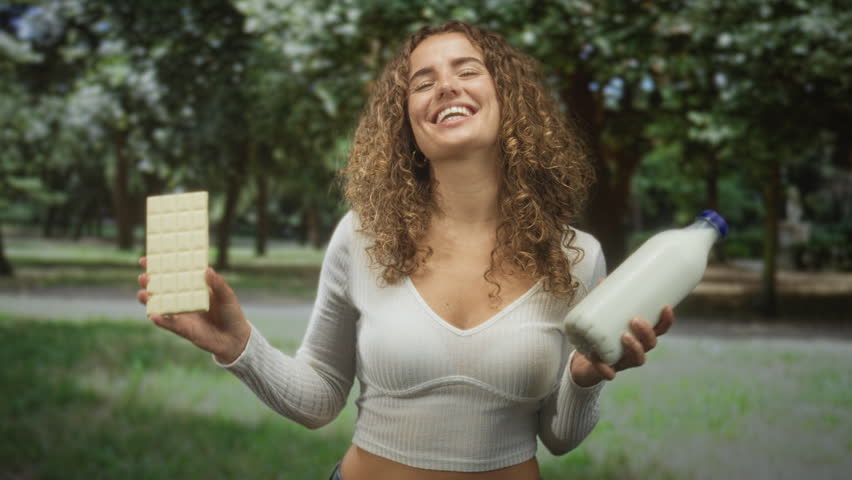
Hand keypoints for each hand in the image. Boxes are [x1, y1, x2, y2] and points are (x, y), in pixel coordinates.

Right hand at [136, 257, 250, 362]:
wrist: (235, 338)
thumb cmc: (231, 313)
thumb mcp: (227, 295)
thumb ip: (218, 284)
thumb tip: (207, 270)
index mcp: (193, 287)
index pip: (174, 274)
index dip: (160, 267)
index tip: (146, 259)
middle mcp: (184, 299)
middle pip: (162, 289)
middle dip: (150, 282)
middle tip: (143, 276)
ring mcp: (181, 314)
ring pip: (160, 306)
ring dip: (149, 300)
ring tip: (142, 293)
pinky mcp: (182, 329)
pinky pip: (169, 324)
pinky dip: (161, 320)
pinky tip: (153, 315)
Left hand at [570, 306, 675, 385]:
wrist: (584, 363)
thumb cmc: (600, 335)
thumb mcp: (603, 317)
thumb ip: (603, 301)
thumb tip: (603, 280)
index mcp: (640, 337)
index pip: (659, 330)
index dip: (666, 321)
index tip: (666, 307)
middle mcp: (635, 351)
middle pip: (649, 344)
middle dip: (647, 332)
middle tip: (636, 320)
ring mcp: (623, 362)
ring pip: (636, 359)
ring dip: (634, 348)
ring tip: (625, 336)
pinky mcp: (607, 371)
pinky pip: (608, 373)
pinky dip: (604, 368)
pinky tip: (599, 361)